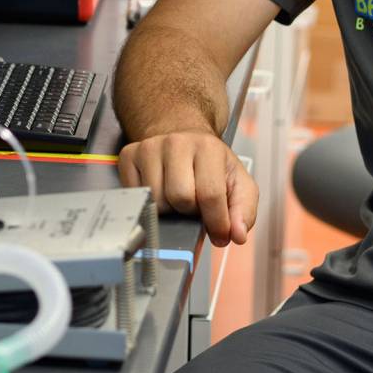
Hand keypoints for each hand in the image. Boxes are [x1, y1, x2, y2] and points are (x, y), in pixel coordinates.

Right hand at [117, 128, 255, 247]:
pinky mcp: (129, 155)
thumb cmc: (211, 165)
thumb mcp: (239, 184)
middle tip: (194, 205)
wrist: (183, 137)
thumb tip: (237, 235)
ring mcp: (149, 148)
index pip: (210, 195)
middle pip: (180, 198)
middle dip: (190, 211)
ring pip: (156, 201)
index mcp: (208, 147)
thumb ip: (244, 211)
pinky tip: (160, 191)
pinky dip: (149, 202)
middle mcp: (176, 143)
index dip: (217, 223)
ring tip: (178, 198)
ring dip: (169, 209)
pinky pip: (136, 195)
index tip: (219, 234)